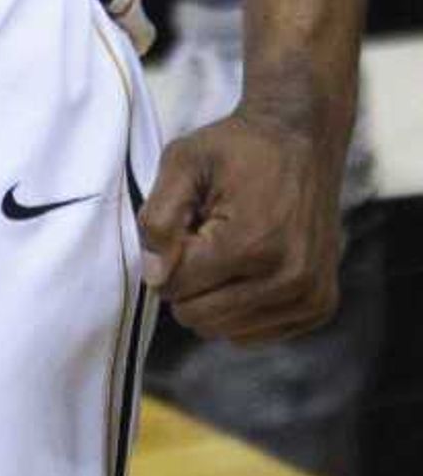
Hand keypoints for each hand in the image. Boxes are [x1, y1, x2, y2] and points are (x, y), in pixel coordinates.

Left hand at [138, 104, 344, 342]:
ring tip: (227, 250)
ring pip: (226, 332)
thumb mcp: (183, 161)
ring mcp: (309, 298)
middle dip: (187, 281)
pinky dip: (240, 308)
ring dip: (214, 296)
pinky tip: (248, 268)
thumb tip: (155, 276)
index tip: (182, 226)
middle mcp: (288, 279)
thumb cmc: (238, 149)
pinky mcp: (319, 308)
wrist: (302, 141)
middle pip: (200, 316)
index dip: (164, 257)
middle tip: (202, 238)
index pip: (177, 287)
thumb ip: (158, 217)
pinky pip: (255, 334)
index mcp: (252, 243)